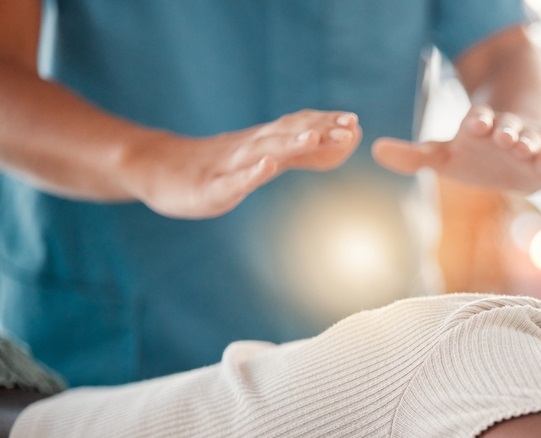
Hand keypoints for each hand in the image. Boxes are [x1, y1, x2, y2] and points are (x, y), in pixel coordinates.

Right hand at [121, 110, 361, 218]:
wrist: (158, 170)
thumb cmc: (215, 168)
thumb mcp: (261, 160)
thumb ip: (296, 155)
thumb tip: (335, 147)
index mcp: (262, 144)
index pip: (298, 129)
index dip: (326, 125)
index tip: (355, 121)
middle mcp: (249, 148)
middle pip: (287, 135)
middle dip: (319, 131)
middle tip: (349, 127)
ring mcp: (229, 166)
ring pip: (263, 151)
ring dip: (290, 143)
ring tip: (314, 137)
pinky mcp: (211, 186)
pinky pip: (234, 178)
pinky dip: (252, 171)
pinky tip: (266, 164)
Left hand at [371, 104, 540, 193]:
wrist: (518, 149)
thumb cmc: (476, 151)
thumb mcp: (444, 154)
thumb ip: (412, 156)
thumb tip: (374, 149)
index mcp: (481, 127)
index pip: (479, 119)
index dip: (477, 120)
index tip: (473, 123)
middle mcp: (507, 132)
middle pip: (507, 127)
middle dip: (504, 130)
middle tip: (501, 135)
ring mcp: (530, 146)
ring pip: (530, 141)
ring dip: (527, 144)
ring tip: (524, 148)